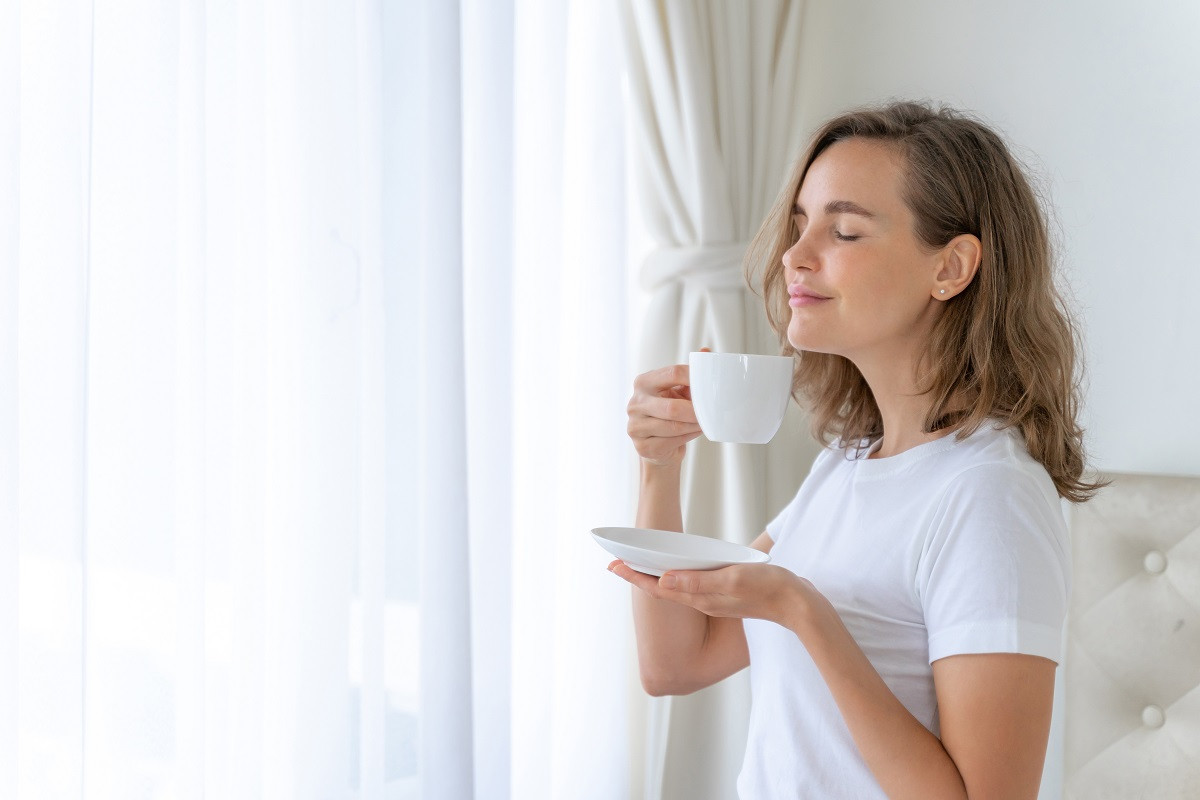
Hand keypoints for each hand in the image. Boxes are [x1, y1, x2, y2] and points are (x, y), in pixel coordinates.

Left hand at [609, 559, 812, 631]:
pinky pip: (692, 587)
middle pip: (662, 589)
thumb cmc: (768, 589)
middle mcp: (703, 601)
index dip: (635, 576)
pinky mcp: (725, 596)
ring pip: (676, 588)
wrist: (798, 605)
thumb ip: (698, 582)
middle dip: (638, 576)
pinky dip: (676, 577)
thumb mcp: (731, 580)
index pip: (659, 588)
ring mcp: (714, 600)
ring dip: (655, 577)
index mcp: (701, 598)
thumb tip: (663, 579)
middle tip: (616, 563)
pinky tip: (675, 570)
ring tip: (638, 565)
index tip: (613, 565)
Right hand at [626, 349, 708, 466]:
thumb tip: (706, 351)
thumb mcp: (680, 390)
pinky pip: (670, 442)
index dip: (694, 377)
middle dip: (695, 411)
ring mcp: (635, 426)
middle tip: (712, 412)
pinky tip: (693, 432)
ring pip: (673, 426)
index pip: (672, 373)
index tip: (710, 383)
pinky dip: (687, 437)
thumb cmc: (671, 413)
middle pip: (672, 407)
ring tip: (704, 423)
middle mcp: (635, 403)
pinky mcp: (642, 447)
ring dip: (694, 426)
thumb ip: (691, 373)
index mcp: (644, 382)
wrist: (659, 446)